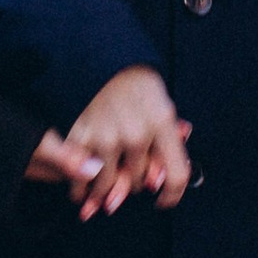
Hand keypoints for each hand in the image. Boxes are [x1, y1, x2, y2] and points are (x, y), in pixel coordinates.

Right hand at [63, 64, 191, 219]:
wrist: (98, 57)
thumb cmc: (135, 86)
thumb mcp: (161, 105)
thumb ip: (166, 143)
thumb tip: (159, 182)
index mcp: (162, 121)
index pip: (177, 175)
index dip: (173, 195)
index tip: (163, 200)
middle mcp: (136, 132)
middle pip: (138, 182)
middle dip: (133, 179)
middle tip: (125, 168)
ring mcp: (107, 136)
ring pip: (109, 186)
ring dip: (104, 190)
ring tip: (100, 185)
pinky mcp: (80, 137)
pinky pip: (80, 180)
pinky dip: (80, 189)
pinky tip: (81, 188)